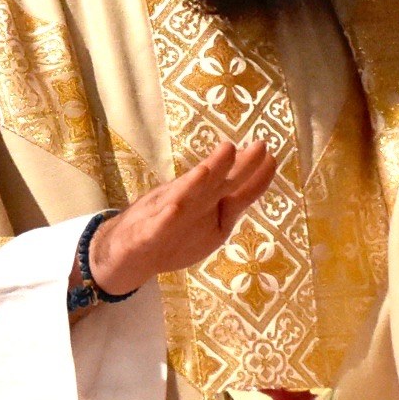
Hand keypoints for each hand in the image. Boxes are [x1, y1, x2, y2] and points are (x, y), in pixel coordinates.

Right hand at [85, 139, 282, 295]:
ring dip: (195, 183)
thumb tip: (258, 175)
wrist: (127, 253)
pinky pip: (156, 226)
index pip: (235, 187)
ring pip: (182, 198)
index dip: (253, 176)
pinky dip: (164, 218)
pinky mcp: (146, 233)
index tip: (272, 156)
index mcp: (207, 202)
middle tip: (253, 147)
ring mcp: (165, 215)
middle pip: (211, 183)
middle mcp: (188, 202)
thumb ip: (232, 199)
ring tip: (208, 169)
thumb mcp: (210, 217)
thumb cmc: (170, 228)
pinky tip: (173, 209)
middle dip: (227, 166)